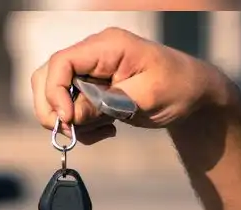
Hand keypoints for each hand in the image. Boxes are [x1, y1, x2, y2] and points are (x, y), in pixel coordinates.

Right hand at [30, 27, 230, 142]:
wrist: (193, 95)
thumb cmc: (177, 88)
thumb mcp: (145, 98)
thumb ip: (105, 104)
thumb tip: (70, 116)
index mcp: (107, 46)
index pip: (61, 62)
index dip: (55, 92)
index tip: (67, 120)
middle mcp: (93, 55)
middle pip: (47, 77)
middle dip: (52, 109)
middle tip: (70, 132)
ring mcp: (90, 73)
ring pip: (54, 96)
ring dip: (69, 122)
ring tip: (100, 131)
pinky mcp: (91, 90)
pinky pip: (70, 110)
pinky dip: (81, 127)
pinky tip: (106, 130)